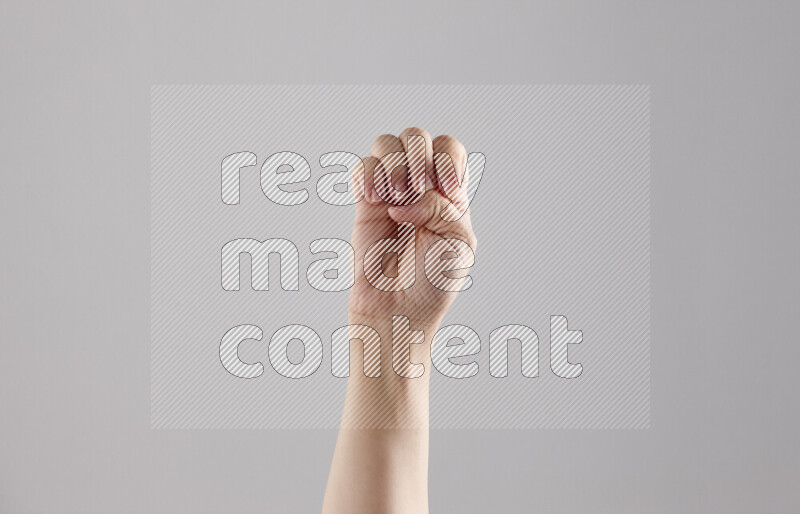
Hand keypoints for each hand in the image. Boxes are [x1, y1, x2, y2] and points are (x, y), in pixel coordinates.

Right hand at [348, 127, 476, 329]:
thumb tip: (405, 197)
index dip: (448, 160)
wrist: (398, 310)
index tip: (447, 190)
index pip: (450, 149)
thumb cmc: (433, 282)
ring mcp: (389, 192)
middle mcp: (420, 187)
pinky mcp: (363, 204)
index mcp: (449, 194)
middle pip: (417, 137)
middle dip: (418, 156)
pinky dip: (368, 174)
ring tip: (396, 198)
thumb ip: (441, 208)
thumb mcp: (458, 243)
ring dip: (394, 163)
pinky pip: (361, 168)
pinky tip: (375, 199)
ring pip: (387, 144)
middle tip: (416, 189)